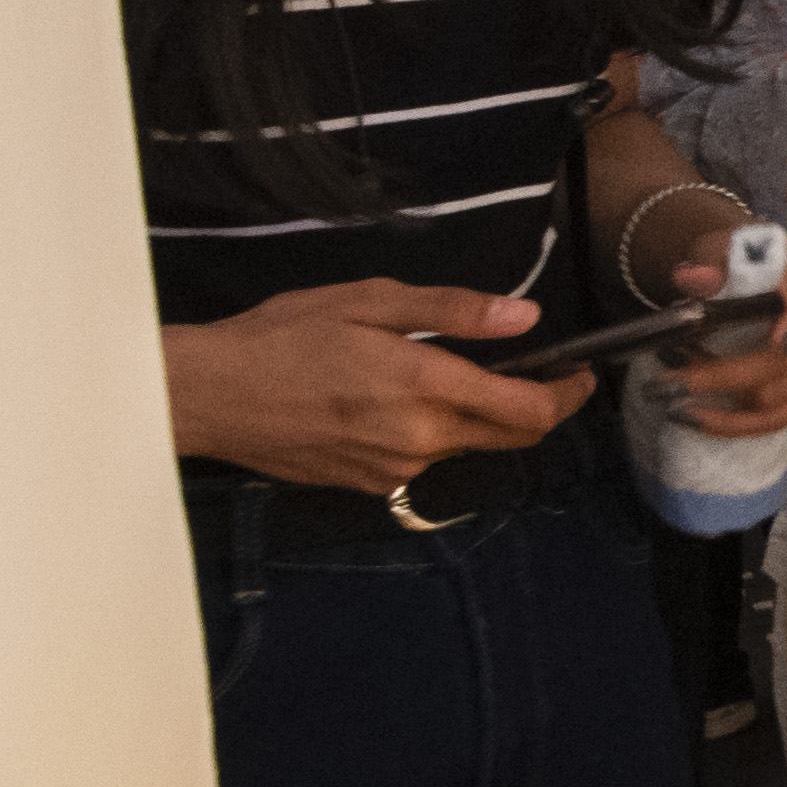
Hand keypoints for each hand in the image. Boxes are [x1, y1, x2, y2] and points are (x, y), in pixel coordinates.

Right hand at [165, 281, 594, 493]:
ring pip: (466, 448)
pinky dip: (431, 433)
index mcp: (424, 386)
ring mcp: (394, 469)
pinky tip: (394, 405)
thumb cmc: (281, 337)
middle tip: (541, 374)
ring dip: (477, 420)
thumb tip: (526, 316)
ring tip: (449, 378)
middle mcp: (419, 438)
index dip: (567, 394)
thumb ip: (453, 311)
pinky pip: (423, 461)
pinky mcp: (369, 485)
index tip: (580, 373)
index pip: (529, 411)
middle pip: (511, 437)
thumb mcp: (369, 301)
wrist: (206, 395)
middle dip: (537, 409)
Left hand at [655, 235, 786, 436]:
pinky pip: (783, 418)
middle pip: (783, 359)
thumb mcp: (720, 249)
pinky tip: (703, 422)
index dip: (785, 320)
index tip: (763, 344)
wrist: (765, 282)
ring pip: (778, 397)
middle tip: (669, 384)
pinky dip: (740, 425)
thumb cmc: (740, 264)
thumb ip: (709, 260)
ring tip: (677, 400)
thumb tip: (695, 279)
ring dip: (724, 405)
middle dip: (722, 376)